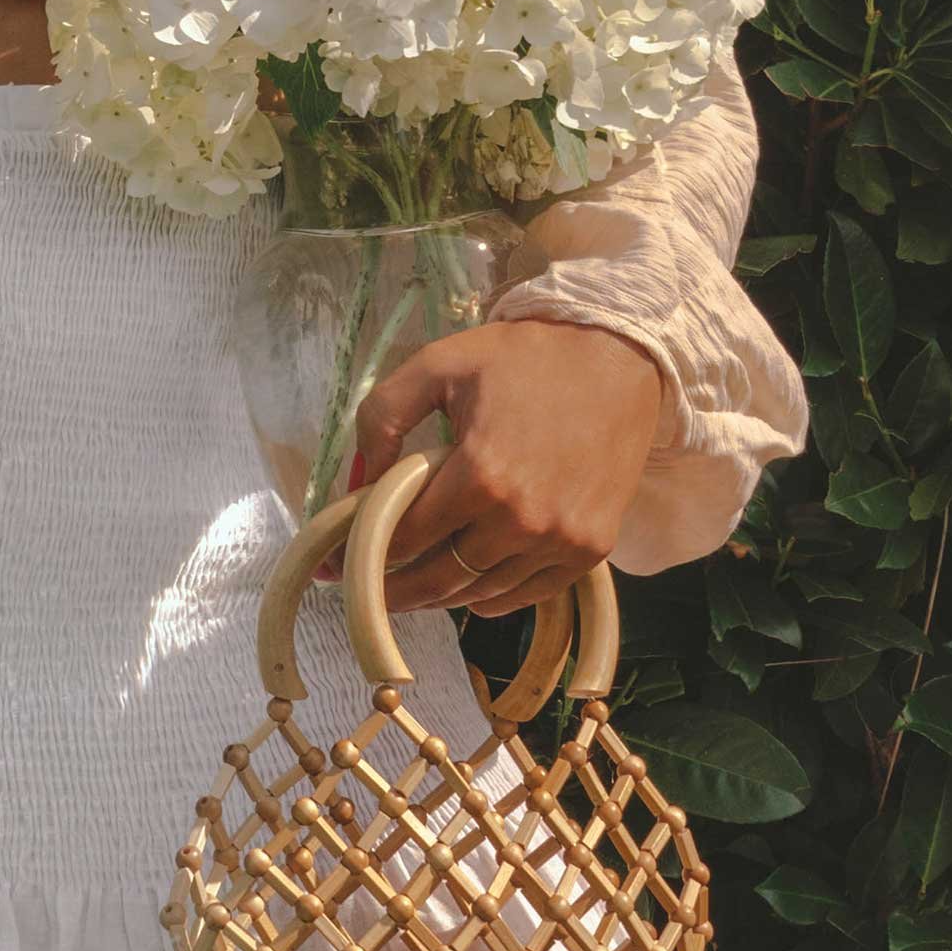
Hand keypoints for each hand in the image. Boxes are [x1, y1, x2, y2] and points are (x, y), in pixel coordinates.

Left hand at [343, 318, 665, 618]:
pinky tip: (466, 583)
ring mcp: (561, 540)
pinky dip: (488, 596)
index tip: (332, 563)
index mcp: (481, 474)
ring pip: (478, 594)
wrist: (619, 354)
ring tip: (411, 582)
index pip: (404, 537)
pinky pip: (524, 595)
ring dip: (438, 594)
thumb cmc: (526, 356)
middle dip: (390, 590)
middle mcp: (522, 519)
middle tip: (363, 587)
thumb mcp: (439, 363)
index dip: (359, 553)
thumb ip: (384, 416)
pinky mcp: (591, 549)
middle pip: (437, 579)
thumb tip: (360, 479)